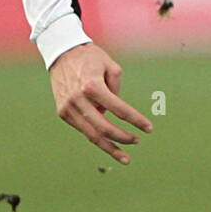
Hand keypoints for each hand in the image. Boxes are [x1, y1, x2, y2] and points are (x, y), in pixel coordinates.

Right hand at [49, 42, 152, 163]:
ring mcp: (68, 108)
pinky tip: (109, 142)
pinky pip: (83, 128)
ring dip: (110, 148)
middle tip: (137, 141)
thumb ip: (117, 90)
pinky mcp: (62, 112)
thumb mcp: (111, 67)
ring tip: (126, 158)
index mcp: (92, 86)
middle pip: (104, 128)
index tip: (149, 128)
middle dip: (123, 138)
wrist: (61, 53)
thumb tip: (116, 112)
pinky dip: (97, 136)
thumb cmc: (90, 58)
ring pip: (91, 135)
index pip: (119, 109)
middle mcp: (78, 100)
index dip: (136, 120)